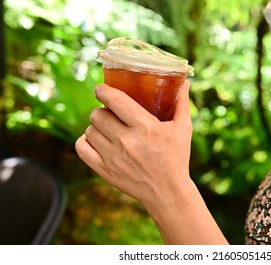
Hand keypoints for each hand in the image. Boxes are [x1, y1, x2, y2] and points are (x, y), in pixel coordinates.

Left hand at [75, 80, 194, 214]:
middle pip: (97, 114)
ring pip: (90, 130)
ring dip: (96, 126)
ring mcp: (113, 157)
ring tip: (107, 128)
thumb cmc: (176, 158)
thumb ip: (182, 104)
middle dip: (102, 110)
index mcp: (145, 127)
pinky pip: (81, 148)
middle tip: (110, 113)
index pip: (115, 100)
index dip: (103, 90)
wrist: (168, 192)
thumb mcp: (183, 129)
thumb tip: (184, 82)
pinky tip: (97, 140)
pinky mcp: (105, 170)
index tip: (101, 89)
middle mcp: (126, 141)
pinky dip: (85, 141)